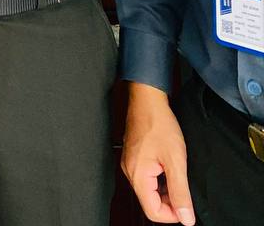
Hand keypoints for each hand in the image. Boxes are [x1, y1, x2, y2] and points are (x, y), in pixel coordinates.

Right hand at [121, 83, 195, 224]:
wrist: (147, 101)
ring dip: (166, 190)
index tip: (187, 207)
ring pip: (149, 191)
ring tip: (178, 174)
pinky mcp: (134, 158)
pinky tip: (169, 167)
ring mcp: (130, 164)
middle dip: (170, 202)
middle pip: (150, 202)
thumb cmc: (158, 124)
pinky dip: (161, 179)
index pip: (153, 211)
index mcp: (138, 176)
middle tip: (185, 189)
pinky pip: (147, 178)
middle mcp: (130, 172)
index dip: (173, 215)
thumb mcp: (176, 161)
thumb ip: (180, 192)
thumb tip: (185, 217)